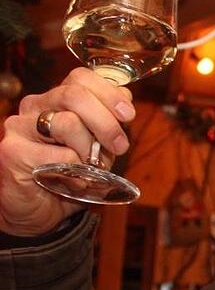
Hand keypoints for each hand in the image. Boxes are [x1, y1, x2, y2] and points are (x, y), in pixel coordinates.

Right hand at [0, 67, 135, 236]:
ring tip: (88, 168)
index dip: (109, 93)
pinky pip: (59, 155)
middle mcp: (34, 107)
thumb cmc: (72, 176)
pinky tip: (72, 182)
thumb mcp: (100, 148)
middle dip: (105, 121)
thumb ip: (110, 124)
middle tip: (119, 146)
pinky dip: (76, 173)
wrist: (42, 211)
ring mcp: (19, 126)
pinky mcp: (12, 150)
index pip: (80, 78)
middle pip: (75, 94)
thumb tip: (125, 104)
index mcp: (56, 100)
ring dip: (88, 150)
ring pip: (67, 123)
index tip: (128, 115)